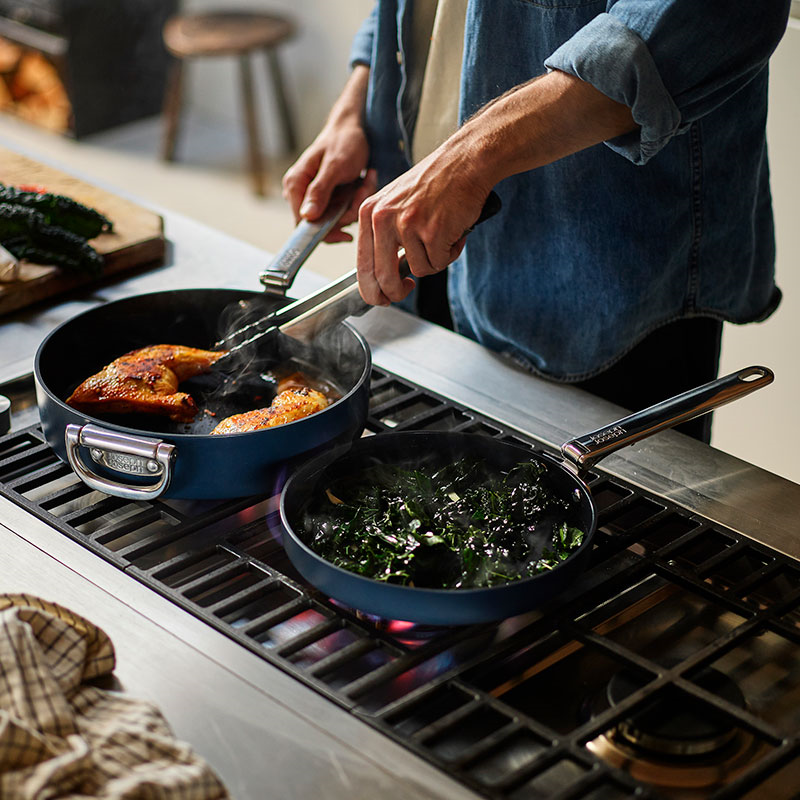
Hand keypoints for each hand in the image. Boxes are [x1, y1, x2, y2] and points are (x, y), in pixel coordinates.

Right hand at [282, 65, 375, 242]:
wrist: (354, 128)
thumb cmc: (343, 142)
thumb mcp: (334, 166)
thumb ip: (319, 191)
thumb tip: (307, 216)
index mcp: (295, 185)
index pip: (303, 224)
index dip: (326, 229)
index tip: (347, 224)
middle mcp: (301, 194)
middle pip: (323, 223)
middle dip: (347, 211)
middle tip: (363, 189)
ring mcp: (315, 197)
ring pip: (337, 218)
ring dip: (356, 203)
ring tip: (366, 181)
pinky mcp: (329, 198)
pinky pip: (344, 211)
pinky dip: (358, 199)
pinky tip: (364, 181)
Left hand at [355, 69, 634, 305]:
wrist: (464, 161)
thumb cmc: (433, 183)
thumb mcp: (394, 204)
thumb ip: (384, 237)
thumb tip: (383, 278)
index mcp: (369, 213)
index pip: (363, 266)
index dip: (373, 290)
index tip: (382, 298)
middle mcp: (383, 219)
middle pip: (385, 278)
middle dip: (397, 292)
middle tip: (408, 290)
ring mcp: (408, 225)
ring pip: (419, 270)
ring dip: (434, 261)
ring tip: (442, 237)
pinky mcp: (433, 231)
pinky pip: (439, 262)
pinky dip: (450, 253)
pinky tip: (453, 233)